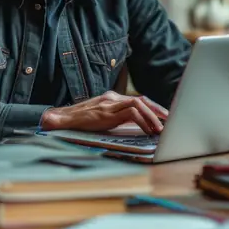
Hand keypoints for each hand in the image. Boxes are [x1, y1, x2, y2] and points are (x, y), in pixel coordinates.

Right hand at [41, 92, 167, 134]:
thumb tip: (133, 127)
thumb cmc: (78, 122)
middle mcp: (112, 98)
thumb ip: (114, 119)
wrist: (59, 119)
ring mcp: (109, 103)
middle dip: (157, 110)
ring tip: (160, 128)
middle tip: (169, 120)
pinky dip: (142, 121)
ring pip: (139, 103)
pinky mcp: (107, 111)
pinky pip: (130, 112)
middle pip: (141, 99)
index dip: (152, 108)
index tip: (163, 117)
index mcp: (111, 99)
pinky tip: (147, 130)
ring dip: (152, 116)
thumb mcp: (100, 119)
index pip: (137, 99)